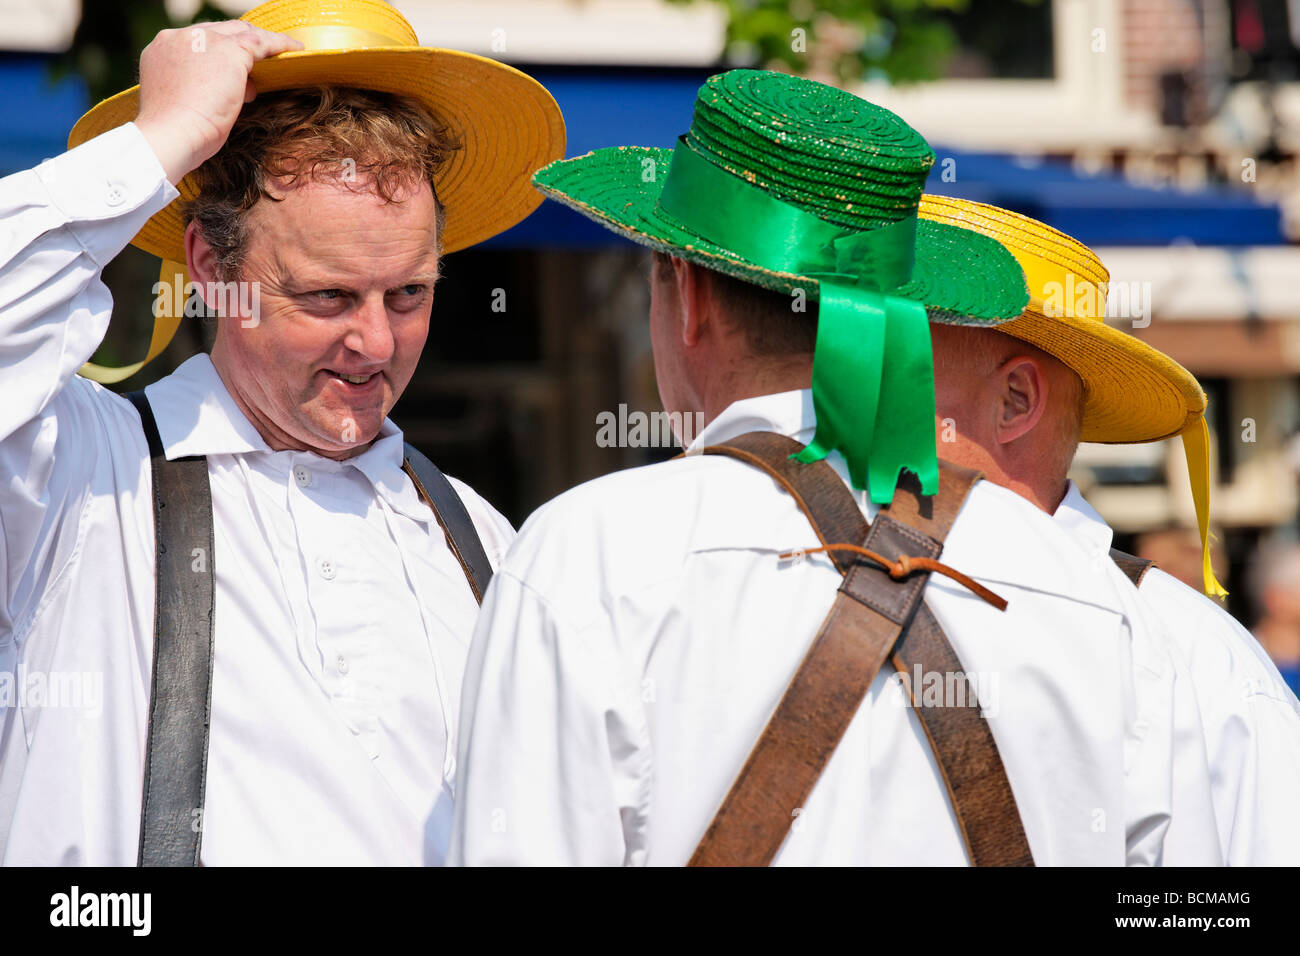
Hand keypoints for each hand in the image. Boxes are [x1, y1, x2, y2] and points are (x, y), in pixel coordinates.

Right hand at [133, 21, 301, 183]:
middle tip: (264, 54)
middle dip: (242, 42)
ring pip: (242, 33)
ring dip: (264, 41)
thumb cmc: (176, 133)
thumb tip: (245, 88)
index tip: (235, 65)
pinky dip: (280, 44)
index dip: (219, 51)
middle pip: (220, 31)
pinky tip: (295, 49)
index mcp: (163, 49)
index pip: (199, 41)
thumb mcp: (188, 104)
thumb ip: (209, 90)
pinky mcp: (230, 52)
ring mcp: (205, 41)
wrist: (171, 135)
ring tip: (285, 49)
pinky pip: (261, 43)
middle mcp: (181, 37)